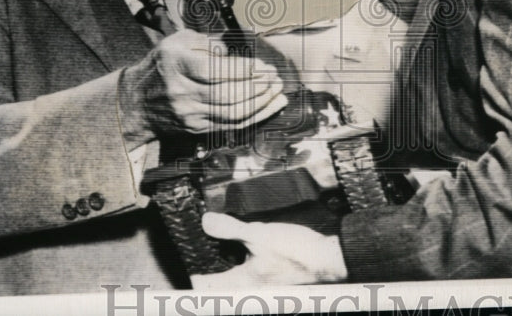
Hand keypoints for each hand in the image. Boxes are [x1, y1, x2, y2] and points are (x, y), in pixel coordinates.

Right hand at [119, 29, 287, 143]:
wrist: (137, 101)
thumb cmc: (163, 65)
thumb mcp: (179, 41)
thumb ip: (208, 42)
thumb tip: (236, 51)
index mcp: (176, 64)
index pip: (215, 70)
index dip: (244, 69)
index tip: (263, 65)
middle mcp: (181, 91)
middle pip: (227, 94)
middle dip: (258, 86)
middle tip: (275, 77)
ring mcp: (189, 113)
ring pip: (233, 113)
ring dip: (261, 102)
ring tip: (277, 90)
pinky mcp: (197, 128)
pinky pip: (231, 125)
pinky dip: (255, 116)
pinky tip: (270, 105)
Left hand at [190, 213, 347, 287]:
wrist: (327, 259)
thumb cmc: (297, 252)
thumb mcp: (260, 234)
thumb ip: (231, 229)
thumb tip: (206, 222)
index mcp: (240, 283)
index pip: (204, 287)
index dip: (190, 275)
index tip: (184, 259)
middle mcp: (247, 290)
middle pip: (216, 286)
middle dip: (205, 270)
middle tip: (197, 250)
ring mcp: (259, 287)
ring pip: (231, 281)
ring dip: (222, 267)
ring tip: (216, 247)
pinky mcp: (268, 279)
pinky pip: (245, 275)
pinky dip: (238, 264)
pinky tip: (242, 248)